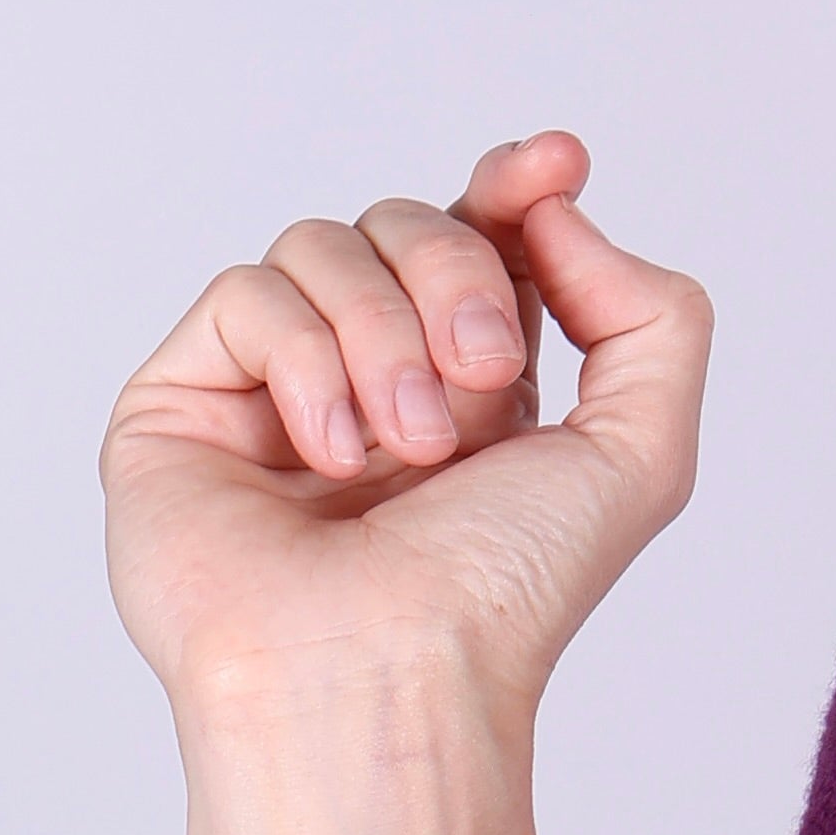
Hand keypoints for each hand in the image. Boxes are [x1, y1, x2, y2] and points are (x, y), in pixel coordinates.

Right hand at [103, 133, 711, 748]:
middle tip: (486, 373)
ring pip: (325, 244)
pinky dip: (307, 360)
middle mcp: (374, 373)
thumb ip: (651, 315)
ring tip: (409, 445)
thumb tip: (560, 208)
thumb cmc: (505, 592)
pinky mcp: (184, 400)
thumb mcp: (643, 449)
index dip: (515, 184)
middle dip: (462, 277)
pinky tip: (331, 455)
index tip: (556, 164)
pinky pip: (248, 295)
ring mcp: (273, 384)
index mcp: (476, 382)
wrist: (389, 670)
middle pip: (412, 223)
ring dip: (388, 334)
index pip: (484, 235)